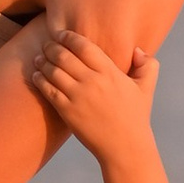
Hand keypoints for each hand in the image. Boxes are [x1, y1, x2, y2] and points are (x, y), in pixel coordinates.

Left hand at [24, 25, 156, 166]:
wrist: (125, 148)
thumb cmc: (136, 117)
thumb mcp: (147, 88)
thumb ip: (147, 65)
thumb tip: (137, 50)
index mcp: (111, 72)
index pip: (84, 46)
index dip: (69, 37)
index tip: (61, 34)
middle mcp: (93, 82)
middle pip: (64, 55)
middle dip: (51, 47)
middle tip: (47, 45)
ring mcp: (79, 97)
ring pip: (53, 71)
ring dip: (42, 61)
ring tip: (38, 58)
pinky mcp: (68, 112)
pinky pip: (48, 90)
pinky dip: (39, 79)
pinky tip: (36, 75)